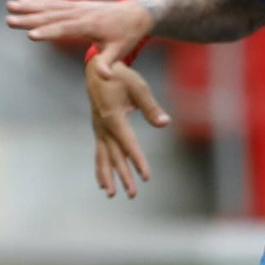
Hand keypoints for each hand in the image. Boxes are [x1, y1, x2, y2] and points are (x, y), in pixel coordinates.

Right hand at [7, 0, 153, 68]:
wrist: (138, 14)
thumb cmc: (128, 35)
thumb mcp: (121, 50)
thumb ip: (109, 63)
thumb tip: (105, 77)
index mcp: (91, 25)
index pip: (66, 29)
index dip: (49, 32)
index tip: (31, 35)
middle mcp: (81, 13)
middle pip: (52, 16)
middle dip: (30, 18)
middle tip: (9, 20)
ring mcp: (78, 7)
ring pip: (50, 7)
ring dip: (29, 6)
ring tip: (9, 6)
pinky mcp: (76, 6)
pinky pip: (54, 3)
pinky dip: (38, 1)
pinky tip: (22, 0)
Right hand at [84, 56, 170, 198]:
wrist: (98, 68)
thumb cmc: (121, 76)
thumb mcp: (139, 88)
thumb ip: (151, 107)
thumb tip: (165, 123)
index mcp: (113, 118)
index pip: (128, 144)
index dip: (137, 160)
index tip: (146, 176)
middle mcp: (103, 127)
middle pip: (114, 156)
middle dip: (123, 176)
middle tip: (133, 194)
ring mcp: (98, 130)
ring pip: (103, 158)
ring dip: (108, 177)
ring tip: (112, 195)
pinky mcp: (98, 130)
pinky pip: (99, 153)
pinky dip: (100, 168)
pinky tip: (103, 183)